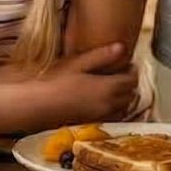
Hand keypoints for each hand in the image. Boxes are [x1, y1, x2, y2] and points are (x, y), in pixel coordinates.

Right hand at [0, 43, 139, 131]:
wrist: (37, 104)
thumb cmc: (55, 80)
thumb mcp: (78, 63)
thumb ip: (101, 56)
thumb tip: (122, 47)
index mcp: (108, 87)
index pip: (132, 80)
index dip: (132, 70)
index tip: (127, 63)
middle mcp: (109, 104)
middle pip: (131, 95)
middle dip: (129, 84)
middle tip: (120, 73)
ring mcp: (101, 116)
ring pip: (123, 108)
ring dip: (122, 98)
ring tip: (112, 87)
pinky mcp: (92, 123)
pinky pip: (112, 117)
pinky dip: (113, 109)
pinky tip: (101, 101)